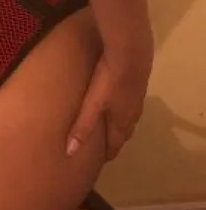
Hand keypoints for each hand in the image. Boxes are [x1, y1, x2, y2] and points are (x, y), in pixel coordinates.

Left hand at [67, 44, 152, 160]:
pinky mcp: (139, 80)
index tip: (101, 160)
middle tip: (105, 144)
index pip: (116, 143)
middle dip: (116, 139)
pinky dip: (125, 106)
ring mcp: (138, 96)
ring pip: (130, 116)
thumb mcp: (93, 103)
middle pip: (125, 131)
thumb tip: (70, 152)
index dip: (109, 152)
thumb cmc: (108, 78)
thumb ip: (82, 126)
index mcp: (121, 119)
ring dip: (122, 123)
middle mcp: (133, 112)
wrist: (130, 49)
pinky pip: (132, 101)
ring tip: (112, 124)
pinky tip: (119, 97)